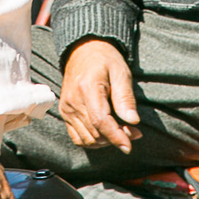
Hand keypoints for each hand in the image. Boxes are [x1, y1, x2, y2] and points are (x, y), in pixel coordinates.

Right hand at [60, 39, 140, 153]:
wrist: (83, 51)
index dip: (116, 136)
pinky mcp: (65, 113)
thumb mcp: (121, 72)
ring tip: (121, 131)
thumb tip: (133, 121)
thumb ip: (125, 97)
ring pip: (87, 139)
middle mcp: (73, 101)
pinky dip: (93, 141)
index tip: (129, 146)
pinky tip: (106, 133)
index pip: (100, 121)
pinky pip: (78, 138)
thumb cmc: (105, 60)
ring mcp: (66, 109)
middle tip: (133, 131)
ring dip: (106, 141)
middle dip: (116, 138)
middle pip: (95, 132)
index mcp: (87, 88)